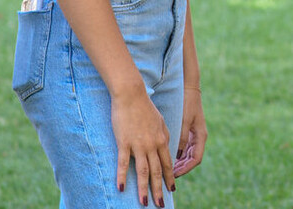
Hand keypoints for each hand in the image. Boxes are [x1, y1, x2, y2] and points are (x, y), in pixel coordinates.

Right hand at [111, 89, 172, 206]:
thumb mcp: (160, 121)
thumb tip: (166, 147)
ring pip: (142, 172)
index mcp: (162, 140)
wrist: (131, 95)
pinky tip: (121, 188)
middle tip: (160, 204)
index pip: (167, 164)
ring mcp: (138, 145)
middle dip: (159, 190)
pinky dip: (122, 177)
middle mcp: (152, 145)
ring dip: (143, 189)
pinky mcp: (124, 143)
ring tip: (144, 202)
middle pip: (156, 172)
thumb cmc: (145, 107)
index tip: (171, 189)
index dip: (169, 178)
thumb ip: (163, 135)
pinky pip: (123, 163)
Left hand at [172, 87, 207, 177]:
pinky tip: (168, 157)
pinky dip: (178, 154)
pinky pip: (185, 147)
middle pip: (191, 159)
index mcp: (201, 136)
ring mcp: (194, 135)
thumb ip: (182, 137)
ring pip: (188, 154)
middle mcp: (199, 137)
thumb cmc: (187, 103)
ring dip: (180, 162)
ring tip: (168, 169)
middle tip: (169, 175)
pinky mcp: (189, 131)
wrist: (189, 89)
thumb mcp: (185, 121)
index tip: (175, 174)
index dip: (186, 168)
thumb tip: (178, 155)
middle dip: (182, 168)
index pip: (195, 159)